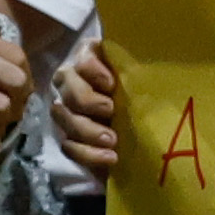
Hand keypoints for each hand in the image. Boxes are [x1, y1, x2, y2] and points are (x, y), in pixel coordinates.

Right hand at [50, 38, 132, 189]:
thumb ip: (138, 66)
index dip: (92, 71)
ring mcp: (67, 111)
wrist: (144, 119)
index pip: (81, 61)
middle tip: (111, 110)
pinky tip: (110, 157)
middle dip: (88, 102)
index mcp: (90, 60)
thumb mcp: (144, 72)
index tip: (111, 84)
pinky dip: (88, 153)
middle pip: (68, 91)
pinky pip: (68, 146)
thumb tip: (151, 57)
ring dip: (87, 131)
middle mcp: (71, 83)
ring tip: (112, 140)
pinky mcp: (69, 137)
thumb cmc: (145, 87)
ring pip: (63, 118)